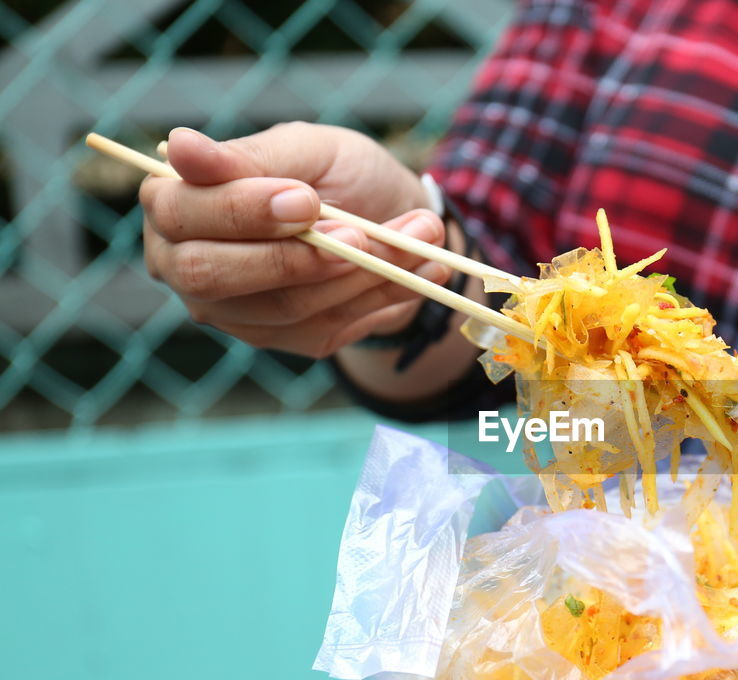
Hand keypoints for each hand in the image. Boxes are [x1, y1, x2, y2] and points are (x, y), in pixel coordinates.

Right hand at [141, 123, 448, 357]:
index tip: (306, 199)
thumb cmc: (335, 173)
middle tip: (361, 235)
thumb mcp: (306, 149)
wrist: (389, 217)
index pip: (181, 213)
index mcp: (176, 204)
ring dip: (360, 271)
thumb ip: (250, 155)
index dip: (241, 209)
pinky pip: (328, 325)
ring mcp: (233, 311)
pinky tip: (425, 269)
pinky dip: (384, 294)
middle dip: (296, 256)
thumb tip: (181, 147)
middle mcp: (186, 265)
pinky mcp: (283, 339)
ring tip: (420, 235)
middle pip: (213, 276)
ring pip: (284, 305)